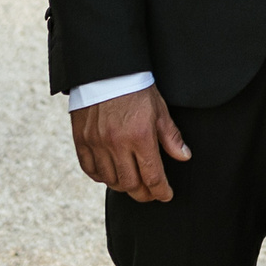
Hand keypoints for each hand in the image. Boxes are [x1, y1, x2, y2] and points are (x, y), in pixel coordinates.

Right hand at [70, 86, 190, 202]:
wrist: (105, 70)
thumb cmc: (136, 87)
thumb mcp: (159, 109)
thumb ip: (171, 136)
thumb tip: (184, 156)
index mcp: (140, 136)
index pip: (152, 176)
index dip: (161, 191)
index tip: (166, 195)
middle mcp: (117, 143)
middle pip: (131, 184)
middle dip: (144, 194)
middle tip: (151, 193)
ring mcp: (97, 143)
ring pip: (110, 180)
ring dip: (123, 186)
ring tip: (132, 183)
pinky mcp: (82, 140)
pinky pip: (90, 170)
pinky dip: (101, 177)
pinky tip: (110, 174)